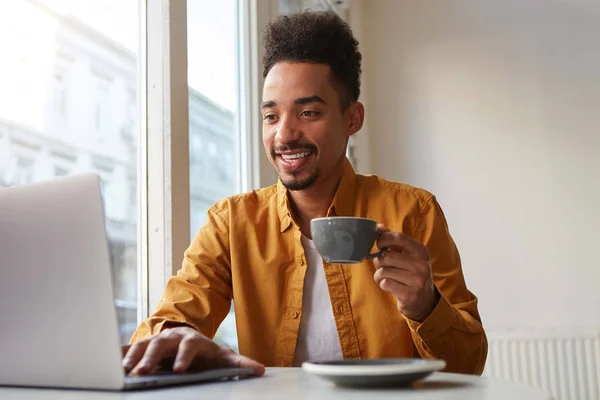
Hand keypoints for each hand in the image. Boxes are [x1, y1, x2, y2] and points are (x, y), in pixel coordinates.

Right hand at [121, 326, 264, 375]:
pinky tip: (106, 360)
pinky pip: (127, 347)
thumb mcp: (222, 355)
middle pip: (160, 345)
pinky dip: (117, 352)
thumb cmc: (204, 350)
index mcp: (191, 340)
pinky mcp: (142, 344)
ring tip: (123, 370)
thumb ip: (240, 363)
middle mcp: (171, 337)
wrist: (186, 336)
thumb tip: (260, 369)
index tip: (180, 370)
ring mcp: (155, 339)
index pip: (189, 346)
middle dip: (151, 358)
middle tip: (143, 372)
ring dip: (131, 356)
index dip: (184, 357)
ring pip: (141, 345)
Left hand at [373, 225, 439, 321]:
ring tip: (386, 277)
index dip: (383, 239)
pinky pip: (385, 283)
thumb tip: (378, 227)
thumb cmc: (411, 274)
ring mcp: (417, 280)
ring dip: (379, 275)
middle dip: (378, 261)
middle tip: (382, 266)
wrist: (424, 301)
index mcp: (421, 251)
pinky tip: (390, 286)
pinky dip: (382, 284)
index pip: (399, 237)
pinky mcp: (410, 295)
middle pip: (387, 256)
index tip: (379, 245)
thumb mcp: (408, 256)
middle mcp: (422, 265)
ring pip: (383, 271)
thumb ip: (394, 241)